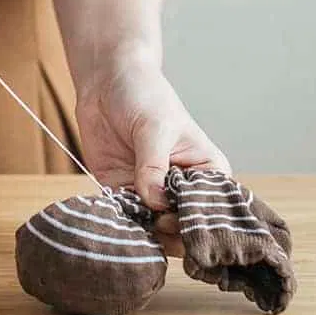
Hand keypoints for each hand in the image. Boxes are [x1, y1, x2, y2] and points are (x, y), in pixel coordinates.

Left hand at [76, 58, 229, 256]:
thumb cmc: (144, 96)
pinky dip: (118, 223)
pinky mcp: (121, 193)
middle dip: (168, 231)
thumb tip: (154, 202)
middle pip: (182, 227)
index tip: (176, 218)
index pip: (210, 208)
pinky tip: (114, 221)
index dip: (196, 221)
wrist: (105, 83)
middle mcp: (181, 189)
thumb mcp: (155, 128)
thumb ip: (154, 166)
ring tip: (133, 223)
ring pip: (152, 230)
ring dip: (142, 231)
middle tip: (153, 221)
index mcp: (206, 173)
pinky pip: (123, 218)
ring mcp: (150, 194)